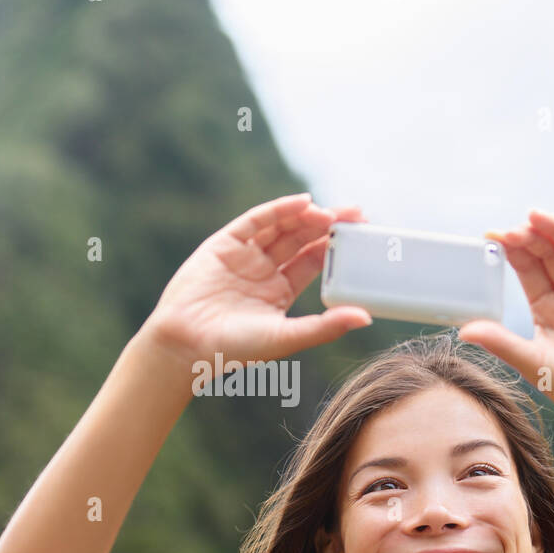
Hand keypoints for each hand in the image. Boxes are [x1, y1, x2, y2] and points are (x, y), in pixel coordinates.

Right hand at [144, 193, 372, 367]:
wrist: (186, 345)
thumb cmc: (235, 349)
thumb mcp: (287, 337)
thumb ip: (326, 326)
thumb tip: (367, 316)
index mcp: (279, 291)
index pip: (313, 261)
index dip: (335, 247)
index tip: (362, 235)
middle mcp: (263, 270)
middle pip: (301, 239)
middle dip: (328, 225)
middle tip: (357, 215)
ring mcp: (243, 255)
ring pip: (281, 227)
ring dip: (307, 216)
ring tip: (332, 212)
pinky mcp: (224, 244)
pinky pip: (255, 221)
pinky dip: (279, 209)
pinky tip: (302, 203)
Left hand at [456, 207, 553, 439]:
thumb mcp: (531, 362)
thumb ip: (501, 342)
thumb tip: (463, 331)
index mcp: (545, 308)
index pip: (526, 269)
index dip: (512, 251)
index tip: (492, 236)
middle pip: (548, 254)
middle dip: (532, 237)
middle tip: (515, 227)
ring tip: (538, 216)